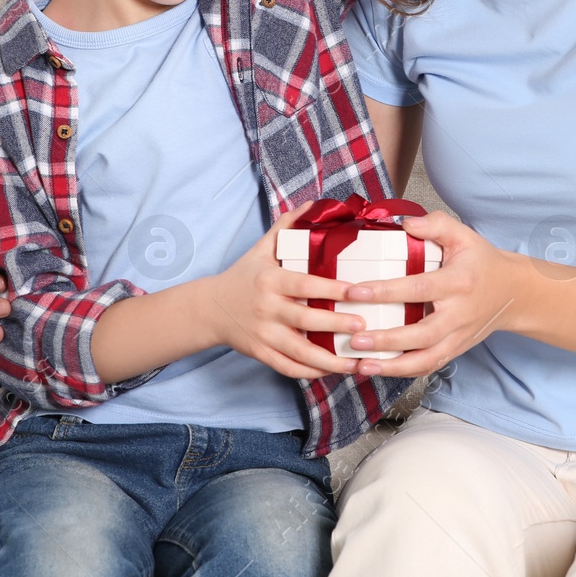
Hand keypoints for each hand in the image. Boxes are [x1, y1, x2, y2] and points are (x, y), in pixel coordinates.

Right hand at [199, 201, 371, 379]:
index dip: (333, 289)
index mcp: (270, 280)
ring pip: (299, 351)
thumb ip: (288, 226)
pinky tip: (332, 372)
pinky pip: (287, 368)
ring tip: (357, 362)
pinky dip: (310, 373)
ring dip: (329, 360)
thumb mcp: (262, 248)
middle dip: (336, 325)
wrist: (210, 308)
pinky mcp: (260, 353)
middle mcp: (266, 308)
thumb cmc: (244, 276)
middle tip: (365, 326)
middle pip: (305, 320)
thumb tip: (313, 203)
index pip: (305, 284)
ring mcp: (263, 334)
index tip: (359, 292)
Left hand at [341, 211, 521, 378]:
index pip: (418, 289)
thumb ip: (436, 225)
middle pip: (422, 335)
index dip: (386, 291)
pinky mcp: (455, 350)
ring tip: (361, 364)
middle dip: (387, 340)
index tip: (355, 292)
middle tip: (355, 338)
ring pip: (425, 359)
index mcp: (458, 283)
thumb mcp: (464, 236)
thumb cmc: (482, 262)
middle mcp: (459, 315)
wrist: (513, 293)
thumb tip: (406, 224)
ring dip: (392, 366)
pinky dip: (403, 372)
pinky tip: (377, 370)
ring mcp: (458, 337)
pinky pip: (428, 366)